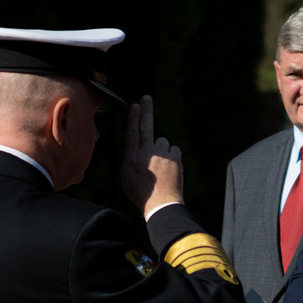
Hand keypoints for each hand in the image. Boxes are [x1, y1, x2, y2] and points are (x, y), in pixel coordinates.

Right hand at [122, 95, 183, 214]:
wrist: (162, 204)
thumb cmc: (142, 193)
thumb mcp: (127, 177)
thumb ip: (131, 159)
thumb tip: (137, 149)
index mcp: (133, 157)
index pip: (132, 132)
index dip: (134, 117)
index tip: (135, 106)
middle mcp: (147, 153)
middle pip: (147, 126)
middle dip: (146, 110)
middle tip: (146, 98)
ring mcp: (162, 154)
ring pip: (162, 143)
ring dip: (162, 150)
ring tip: (160, 167)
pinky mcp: (175, 158)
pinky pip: (173, 150)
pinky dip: (172, 157)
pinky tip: (169, 169)